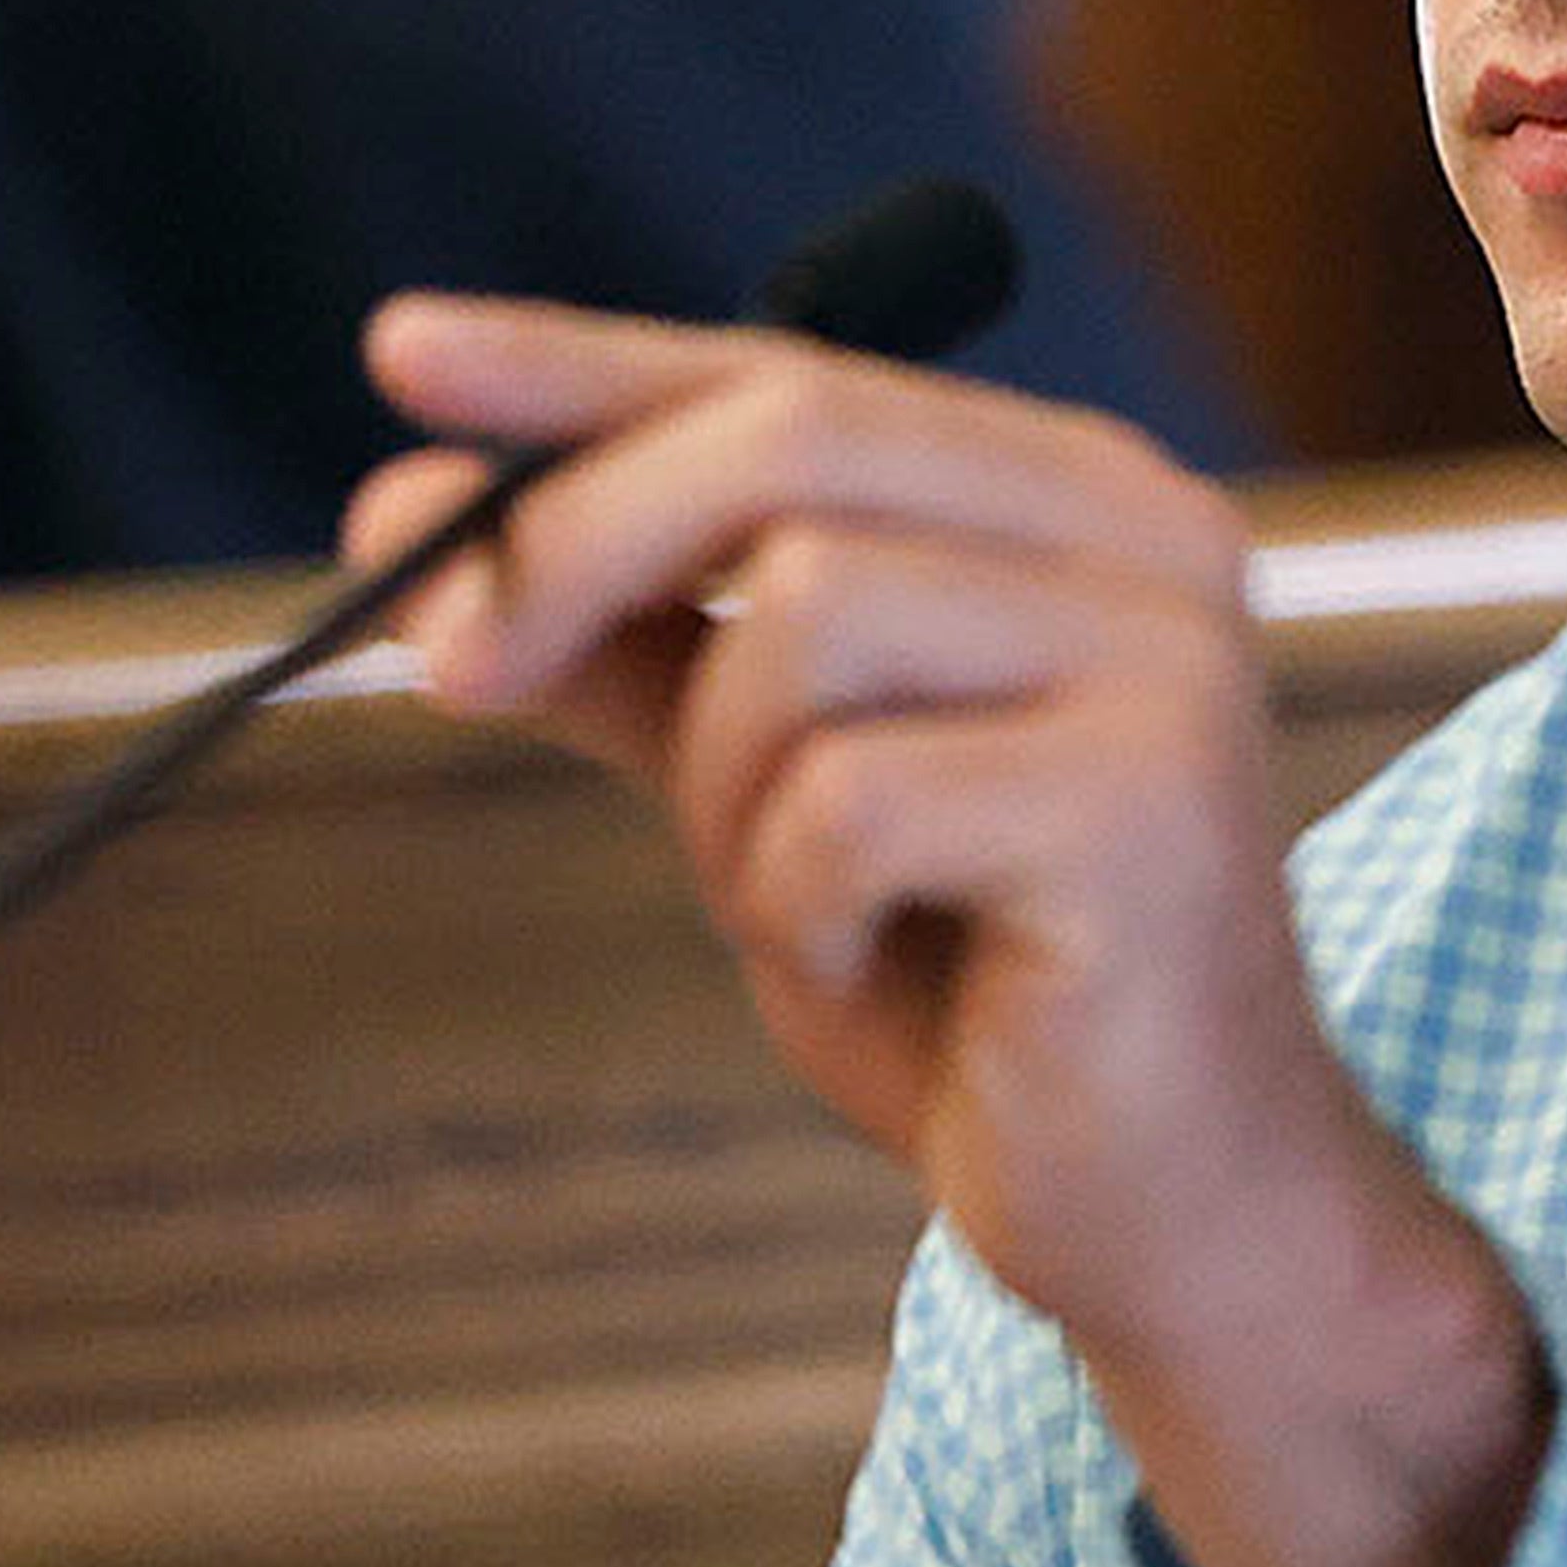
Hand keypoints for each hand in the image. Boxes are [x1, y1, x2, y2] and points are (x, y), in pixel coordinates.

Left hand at [348, 298, 1548, 1566]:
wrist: (1166, 1216)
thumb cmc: (974, 993)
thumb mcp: (763, 787)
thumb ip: (622, 647)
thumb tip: (400, 522)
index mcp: (1068, 497)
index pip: (792, 370)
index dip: (587, 362)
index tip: (400, 350)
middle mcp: (1143, 536)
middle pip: (791, 439)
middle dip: (580, 541)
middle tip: (443, 665)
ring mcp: (1165, 662)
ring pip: (804, 611)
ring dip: (727, 788)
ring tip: (802, 907)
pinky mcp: (1149, 807)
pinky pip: (849, 801)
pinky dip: (798, 909)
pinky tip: (879, 968)